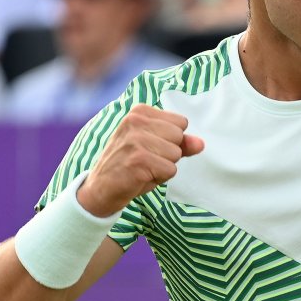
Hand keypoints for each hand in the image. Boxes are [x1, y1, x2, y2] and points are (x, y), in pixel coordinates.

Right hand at [77, 104, 204, 216]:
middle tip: (145, 160)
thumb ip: (179, 142)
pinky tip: (140, 176)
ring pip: (176, 154)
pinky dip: (160, 177)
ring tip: (142, 168)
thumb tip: (200, 143)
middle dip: (168, 153)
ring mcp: (135, 140)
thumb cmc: (129, 165)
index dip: (171, 140)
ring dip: (164, 166)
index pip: (180, 122)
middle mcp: (135, 121)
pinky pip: (170, 169)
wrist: (100, 189)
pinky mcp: (138, 160)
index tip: (149, 147)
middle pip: (179, 137)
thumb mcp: (154, 148)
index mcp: (139, 111)